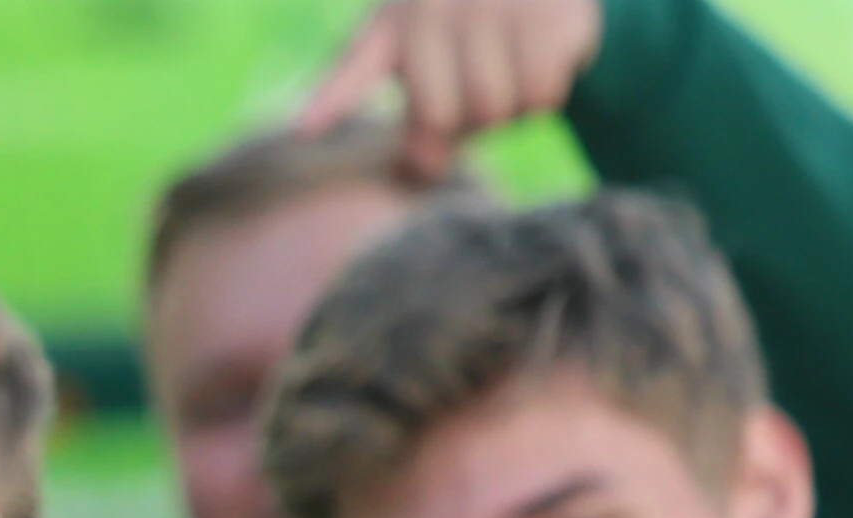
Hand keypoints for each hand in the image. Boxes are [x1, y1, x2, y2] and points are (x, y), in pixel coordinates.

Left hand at [299, 0, 605, 166]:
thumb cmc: (471, 33)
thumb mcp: (431, 66)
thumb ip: (419, 122)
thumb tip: (428, 167)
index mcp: (391, 26)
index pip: (355, 67)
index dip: (332, 98)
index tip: (304, 130)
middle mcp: (434, 9)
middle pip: (441, 117)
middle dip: (462, 122)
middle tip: (475, 87)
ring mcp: (491, 5)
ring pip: (494, 111)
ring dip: (507, 111)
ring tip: (509, 70)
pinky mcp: (548, 12)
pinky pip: (539, 96)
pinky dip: (542, 98)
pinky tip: (540, 59)